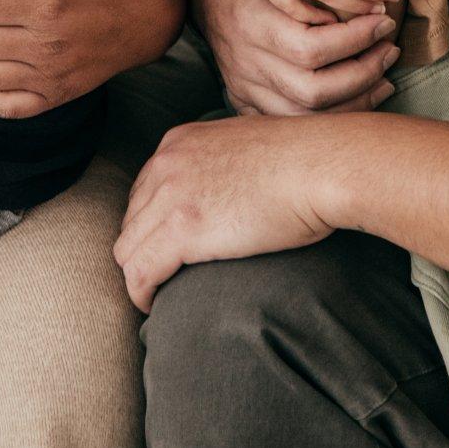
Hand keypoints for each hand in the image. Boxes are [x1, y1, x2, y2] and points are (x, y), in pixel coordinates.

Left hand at [114, 113, 337, 310]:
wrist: (320, 165)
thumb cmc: (303, 160)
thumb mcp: (247, 146)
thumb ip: (224, 161)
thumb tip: (233, 185)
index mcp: (179, 141)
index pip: (143, 190)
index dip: (150, 224)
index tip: (164, 248)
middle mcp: (165, 163)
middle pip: (132, 219)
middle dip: (142, 248)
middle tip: (161, 276)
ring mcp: (170, 196)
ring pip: (128, 248)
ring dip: (139, 274)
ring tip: (156, 294)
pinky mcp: (182, 230)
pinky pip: (140, 272)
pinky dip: (141, 293)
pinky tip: (152, 305)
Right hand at [182, 0, 399, 114]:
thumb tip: (376, 3)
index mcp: (254, 24)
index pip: (314, 47)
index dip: (358, 39)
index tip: (384, 21)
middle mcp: (247, 61)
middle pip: (314, 90)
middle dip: (363, 73)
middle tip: (389, 49)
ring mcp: (243, 85)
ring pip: (306, 115)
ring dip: (355, 101)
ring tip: (384, 76)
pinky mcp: (243, 98)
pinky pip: (291, 123)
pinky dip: (329, 117)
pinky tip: (357, 99)